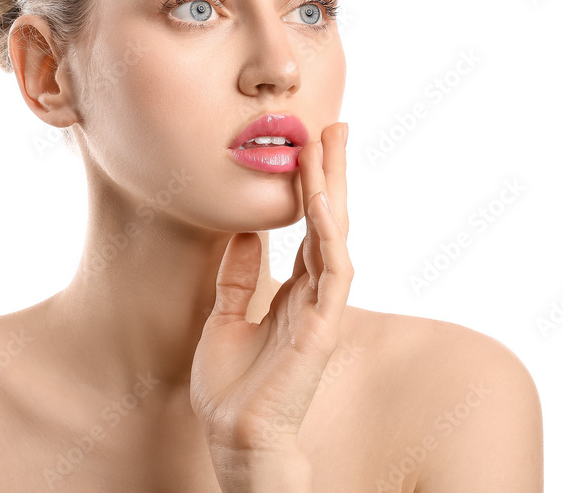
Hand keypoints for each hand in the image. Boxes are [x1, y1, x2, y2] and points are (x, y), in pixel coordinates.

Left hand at [190, 121, 352, 454]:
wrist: (233, 436)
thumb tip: (242, 234)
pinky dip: (327, 231)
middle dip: (331, 173)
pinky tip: (321, 198)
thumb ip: (238, 277)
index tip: (308, 145)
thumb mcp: (225, 317)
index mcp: (294, 292)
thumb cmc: (231, 388)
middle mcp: (314, 294)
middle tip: (334, 125)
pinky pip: (332, 269)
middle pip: (330, 221)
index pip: (309, 227)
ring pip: (336, 235)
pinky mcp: (322, 327)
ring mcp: (323, 309)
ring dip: (333, 188)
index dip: (311, 187)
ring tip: (328, 143)